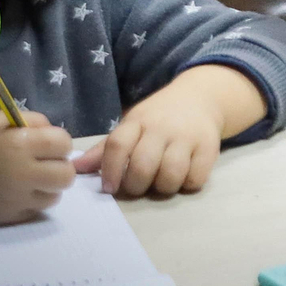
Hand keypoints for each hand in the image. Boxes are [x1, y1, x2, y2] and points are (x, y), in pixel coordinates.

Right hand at [0, 112, 75, 224]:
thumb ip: (34, 122)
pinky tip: (17, 191)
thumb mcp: (1, 119)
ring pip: (55, 196)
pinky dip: (32, 201)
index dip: (58, 142)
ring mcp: (14, 199)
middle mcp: (21, 174)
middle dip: (59, 166)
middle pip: (66, 176)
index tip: (46, 143)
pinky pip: (35, 210)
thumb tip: (55, 135)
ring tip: (30, 178)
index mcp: (19, 144)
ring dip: (48, 186)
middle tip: (44, 163)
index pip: (64, 144)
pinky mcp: (7, 217)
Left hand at [73, 66, 250, 195]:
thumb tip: (75, 170)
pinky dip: (187, 184)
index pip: (117, 145)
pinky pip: (195, 178)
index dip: (110, 171)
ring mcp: (188, 137)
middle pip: (142, 165)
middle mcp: (162, 127)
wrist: (201, 97)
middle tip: (137, 187)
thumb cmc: (158, 117)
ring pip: (170, 175)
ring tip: (161, 182)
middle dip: (136, 185)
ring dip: (162, 187)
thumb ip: (106, 150)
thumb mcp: (132, 125)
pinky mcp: (209, 147)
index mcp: (138, 121)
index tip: (109, 188)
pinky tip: (183, 177)